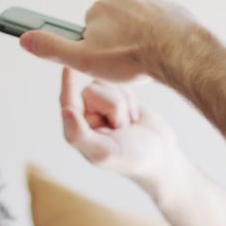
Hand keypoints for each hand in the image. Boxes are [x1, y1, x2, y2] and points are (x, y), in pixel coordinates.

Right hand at [19, 0, 197, 82]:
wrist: (176, 51)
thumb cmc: (131, 58)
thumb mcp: (83, 59)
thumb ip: (53, 48)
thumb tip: (24, 39)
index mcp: (99, 7)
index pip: (91, 27)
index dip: (98, 47)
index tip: (109, 57)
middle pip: (115, 22)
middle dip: (119, 40)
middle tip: (127, 60)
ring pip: (138, 20)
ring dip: (140, 35)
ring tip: (145, 56)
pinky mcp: (168, 4)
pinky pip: (160, 19)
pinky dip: (159, 32)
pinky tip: (160, 48)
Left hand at [60, 67, 181, 187]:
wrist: (159, 154)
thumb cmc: (131, 158)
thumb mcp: (104, 151)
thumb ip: (80, 134)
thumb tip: (65, 111)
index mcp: (76, 129)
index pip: (69, 101)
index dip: (68, 84)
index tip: (68, 66)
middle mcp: (86, 114)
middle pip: (93, 90)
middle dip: (114, 107)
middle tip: (123, 128)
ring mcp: (102, 104)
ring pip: (108, 85)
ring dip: (124, 104)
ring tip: (128, 124)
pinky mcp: (118, 96)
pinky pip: (120, 84)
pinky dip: (131, 98)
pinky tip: (133, 117)